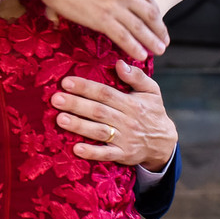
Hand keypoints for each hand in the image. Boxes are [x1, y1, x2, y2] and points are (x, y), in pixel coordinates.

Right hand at [10, 0, 168, 60]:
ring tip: (159, 51)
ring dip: (151, 41)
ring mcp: (113, 6)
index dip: (155, 12)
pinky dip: (134, 47)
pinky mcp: (101, 19)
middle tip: (164, 41)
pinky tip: (141, 56)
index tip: (158, 21)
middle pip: (149, 13)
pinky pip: (123, 36)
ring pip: (139, 27)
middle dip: (159, 29)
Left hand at [52, 60, 177, 169]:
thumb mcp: (151, 91)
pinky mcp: (123, 155)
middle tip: (56, 99)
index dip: (86, 87)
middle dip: (76, 104)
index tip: (66, 82)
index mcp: (132, 103)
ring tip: (60, 119)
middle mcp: (127, 120)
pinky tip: (76, 149)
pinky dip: (92, 152)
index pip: (105, 93)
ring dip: (79, 126)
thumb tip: (120, 63)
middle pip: (98, 111)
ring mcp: (125, 139)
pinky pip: (106, 154)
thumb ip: (137, 77)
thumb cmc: (151, 112)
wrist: (163, 143)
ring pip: (99, 131)